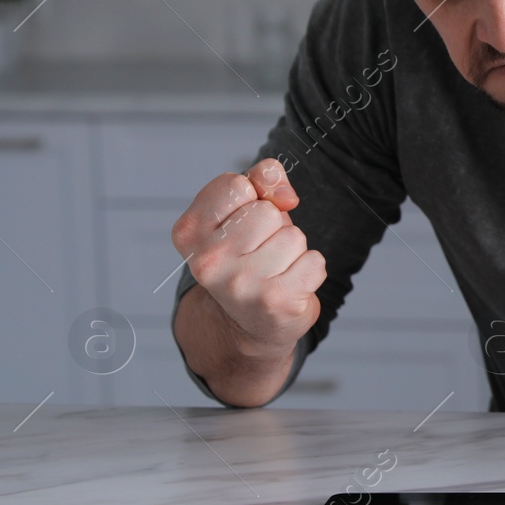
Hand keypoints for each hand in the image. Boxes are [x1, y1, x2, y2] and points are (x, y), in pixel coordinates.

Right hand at [170, 158, 326, 357]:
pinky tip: (289, 284)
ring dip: (293, 250)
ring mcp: (241, 284)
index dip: (251, 198)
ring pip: (294, 236)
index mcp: (189, 232)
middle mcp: (208, 261)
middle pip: (268, 212)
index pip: (237, 185)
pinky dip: (310, 270)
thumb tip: (286, 195)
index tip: (242, 223)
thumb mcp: (242, 211)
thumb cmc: (248, 257)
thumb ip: (260, 181)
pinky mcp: (275, 301)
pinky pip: (315, 262)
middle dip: (274, 227)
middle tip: (259, 252)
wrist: (249, 324)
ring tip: (274, 269)